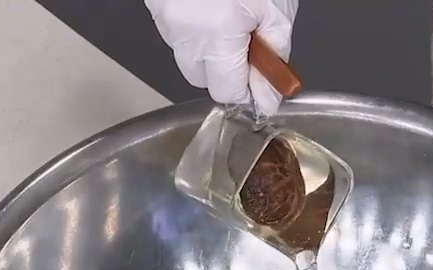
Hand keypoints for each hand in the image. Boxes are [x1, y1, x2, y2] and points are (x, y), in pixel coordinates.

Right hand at [146, 0, 297, 116]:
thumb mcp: (277, 7)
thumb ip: (275, 55)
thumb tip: (268, 96)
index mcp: (216, 34)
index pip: (229, 93)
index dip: (249, 88)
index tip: (262, 76)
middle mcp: (182, 30)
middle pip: (202, 79)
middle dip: (226, 68)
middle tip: (246, 39)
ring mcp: (163, 17)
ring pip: (187, 55)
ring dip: (208, 47)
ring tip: (227, 16)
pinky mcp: (155, 5)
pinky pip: (175, 31)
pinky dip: (193, 26)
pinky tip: (209, 6)